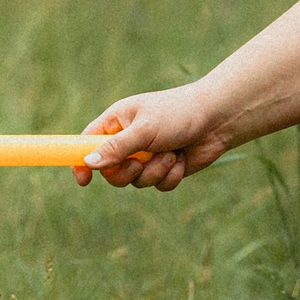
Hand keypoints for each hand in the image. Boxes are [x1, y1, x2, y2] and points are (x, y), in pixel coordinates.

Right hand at [75, 83, 220, 190]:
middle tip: (139, 164)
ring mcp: (147, 156)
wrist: (218, 119)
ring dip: (155, 172)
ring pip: (136, 182)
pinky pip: (158, 186)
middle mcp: (129, 140)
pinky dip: (170, 176)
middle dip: (126, 173)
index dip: (81, 162)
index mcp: (117, 122)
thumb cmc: (178, 113)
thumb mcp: (144, 129)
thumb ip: (117, 147)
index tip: (83, 180)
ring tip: (170, 153)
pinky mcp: (165, 169)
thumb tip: (88, 163)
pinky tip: (181, 159)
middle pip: (111, 171)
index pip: (87, 143)